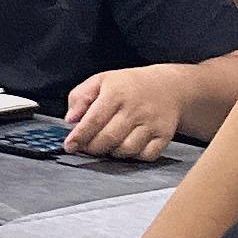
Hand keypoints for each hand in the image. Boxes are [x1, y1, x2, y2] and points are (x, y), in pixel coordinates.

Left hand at [62, 63, 191, 160]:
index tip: (69, 146)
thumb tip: (70, 119)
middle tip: (86, 147)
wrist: (168, 86)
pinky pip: (146, 155)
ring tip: (106, 145)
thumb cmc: (129, 85)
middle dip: (92, 148)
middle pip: (108, 138)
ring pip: (126, 149)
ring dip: (112, 153)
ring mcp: (151, 123)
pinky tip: (126, 147)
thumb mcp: (101, 81)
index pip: (93, 120)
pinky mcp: (164, 135)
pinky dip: (134, 156)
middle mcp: (135, 109)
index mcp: (116, 93)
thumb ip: (80, 97)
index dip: (79, 136)